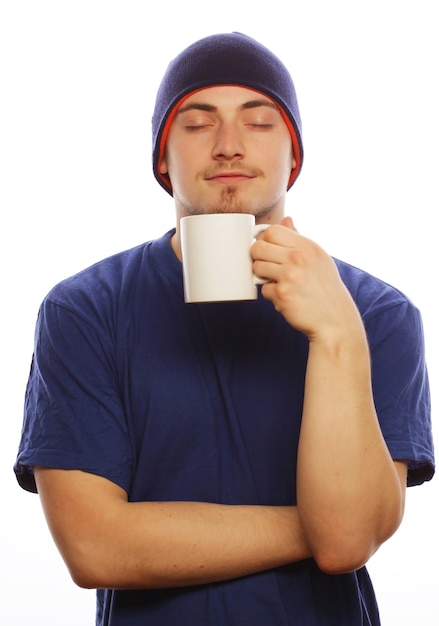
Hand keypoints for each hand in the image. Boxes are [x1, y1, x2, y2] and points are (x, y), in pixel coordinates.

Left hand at [252, 217, 361, 339]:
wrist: (334, 320)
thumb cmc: (326, 288)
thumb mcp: (318, 258)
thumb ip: (299, 239)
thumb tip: (286, 219)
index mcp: (307, 246)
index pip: (273, 230)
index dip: (265, 240)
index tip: (268, 249)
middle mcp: (298, 258)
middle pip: (258, 247)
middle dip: (259, 257)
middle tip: (269, 267)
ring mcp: (289, 276)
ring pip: (257, 267)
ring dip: (263, 276)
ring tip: (279, 283)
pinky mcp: (282, 295)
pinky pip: (264, 289)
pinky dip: (272, 295)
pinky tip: (286, 298)